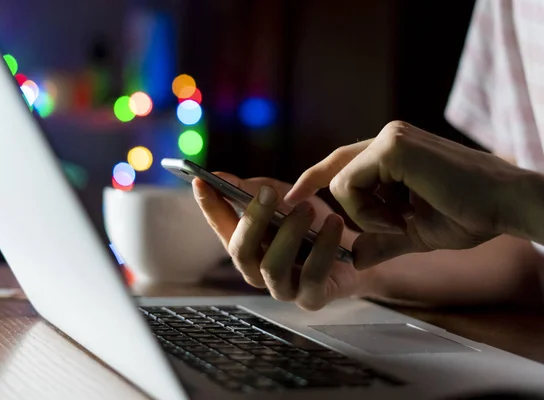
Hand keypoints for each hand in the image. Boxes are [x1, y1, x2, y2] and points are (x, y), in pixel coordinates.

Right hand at [192, 174, 361, 310]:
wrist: (358, 252)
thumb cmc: (315, 224)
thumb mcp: (286, 198)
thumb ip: (255, 190)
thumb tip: (220, 177)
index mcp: (247, 245)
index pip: (220, 226)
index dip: (209, 206)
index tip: (201, 182)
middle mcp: (258, 270)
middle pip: (241, 252)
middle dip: (252, 220)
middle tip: (268, 193)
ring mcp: (283, 288)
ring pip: (272, 267)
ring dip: (289, 234)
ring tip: (307, 208)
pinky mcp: (311, 299)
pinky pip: (312, 277)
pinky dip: (323, 247)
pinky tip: (334, 224)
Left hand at [285, 121, 529, 268]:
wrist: (506, 206)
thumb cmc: (470, 215)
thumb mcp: (415, 232)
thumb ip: (382, 240)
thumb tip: (355, 258)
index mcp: (393, 153)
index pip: (342, 163)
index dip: (313, 178)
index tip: (291, 198)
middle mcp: (388, 139)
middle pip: (336, 171)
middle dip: (332, 201)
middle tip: (355, 217)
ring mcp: (390, 139)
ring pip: (341, 184)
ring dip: (365, 215)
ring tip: (404, 221)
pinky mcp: (393, 147)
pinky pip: (350, 186)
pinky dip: (369, 212)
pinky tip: (403, 217)